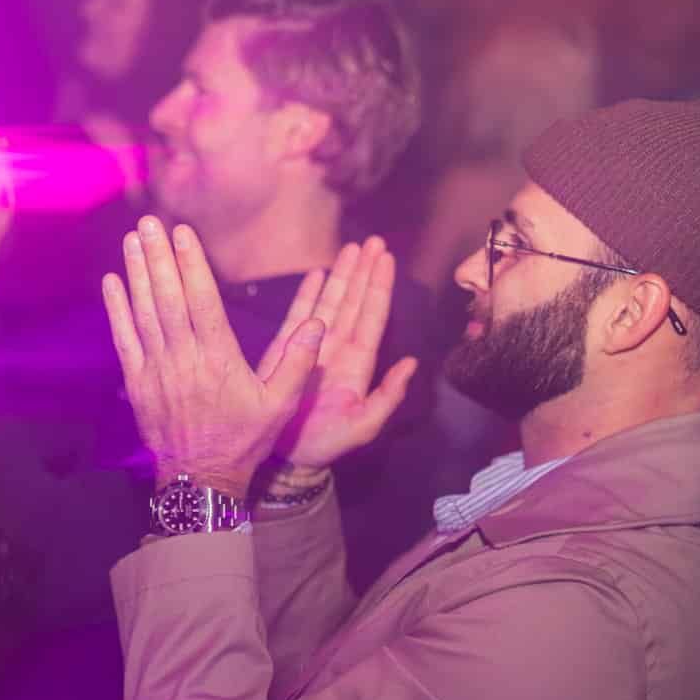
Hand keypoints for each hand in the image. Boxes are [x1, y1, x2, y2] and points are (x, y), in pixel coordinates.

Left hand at [103, 217, 323, 500]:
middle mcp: (185, 361)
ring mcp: (157, 371)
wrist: (202, 478)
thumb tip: (318, 323)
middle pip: (168, 300)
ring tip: (133, 239)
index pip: (202, 302)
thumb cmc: (244, 439)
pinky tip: (112, 283)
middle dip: (158, 258)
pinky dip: (118, 310)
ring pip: (145, 314)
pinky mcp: (138, 383)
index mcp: (220, 361)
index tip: (183, 233)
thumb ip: (298, 363)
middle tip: (150, 222)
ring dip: (137, 274)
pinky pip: (124, 340)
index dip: (191, 265)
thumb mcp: (281, 405)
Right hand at [261, 236, 417, 472]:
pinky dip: (308, 293)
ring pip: (331, 302)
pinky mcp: (287, 350)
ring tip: (351, 247)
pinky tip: (317, 273)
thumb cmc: (327, 444)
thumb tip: (411, 363)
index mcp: (358, 363)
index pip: (373, 317)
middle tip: (374, 241)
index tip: (387, 259)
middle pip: (354, 301)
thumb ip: (389, 395)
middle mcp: (338, 349)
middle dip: (364, 271)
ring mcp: (312, 346)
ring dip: (341, 275)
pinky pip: (298, 315)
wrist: (289, 458)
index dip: (380, 287)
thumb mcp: (365, 425)